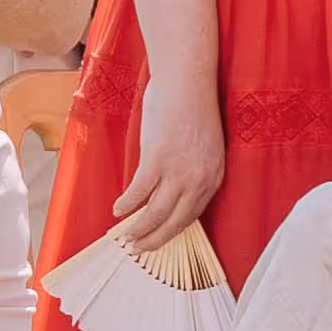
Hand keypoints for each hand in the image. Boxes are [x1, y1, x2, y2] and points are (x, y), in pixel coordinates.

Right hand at [107, 82, 228, 261]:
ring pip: (156, 212)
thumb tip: (172, 187)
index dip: (173, 230)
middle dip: (156, 239)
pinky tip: (118, 209)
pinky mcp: (157, 159)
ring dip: (139, 228)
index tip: (160, 239)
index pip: (192, 214)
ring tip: (126, 237)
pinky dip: (127, 204)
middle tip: (140, 249)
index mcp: (213, 176)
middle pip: (175, 220)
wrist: (187, 81)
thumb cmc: (193, 107)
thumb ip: (193, 168)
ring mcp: (178, 171)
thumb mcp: (203, 145)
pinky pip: (139, 191)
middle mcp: (199, 179)